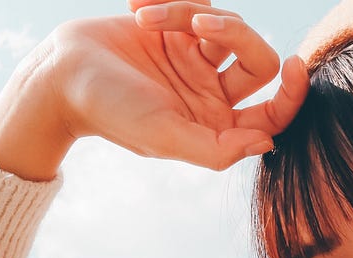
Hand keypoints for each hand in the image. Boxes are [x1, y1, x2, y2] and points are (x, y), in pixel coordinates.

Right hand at [0, 0, 307, 178]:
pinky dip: (172, 1)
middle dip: (236, 34)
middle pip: (258, 60)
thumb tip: (268, 144)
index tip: (292, 65)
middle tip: (198, 23)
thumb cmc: (109, 111)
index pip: (272, 114)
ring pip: (228, 26)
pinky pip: (199, 4)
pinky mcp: (178, 29)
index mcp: (214, 125)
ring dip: (191, 12)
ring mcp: (196, 59)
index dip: (292, 94)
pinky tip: (139, 6)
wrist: (60, 72)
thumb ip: (215, 148)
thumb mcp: (163, 135)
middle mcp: (211, 92)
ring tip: (148, 15)